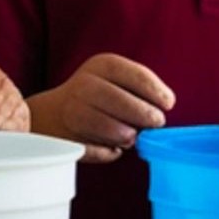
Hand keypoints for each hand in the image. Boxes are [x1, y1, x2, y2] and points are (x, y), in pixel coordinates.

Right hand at [27, 53, 175, 162]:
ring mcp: (72, 112)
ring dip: (128, 136)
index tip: (168, 103)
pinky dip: (110, 152)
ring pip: (111, 128)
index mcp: (101, 65)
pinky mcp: (67, 138)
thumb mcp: (115, 79)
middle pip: (122, 102)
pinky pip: (97, 150)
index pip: (135, 75)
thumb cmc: (96, 96)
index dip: (156, 91)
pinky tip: (111, 147)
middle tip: (156, 123)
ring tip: (131, 136)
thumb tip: (165, 104)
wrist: (51, 113)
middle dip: (145, 115)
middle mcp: (84, 85)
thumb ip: (140, 87)